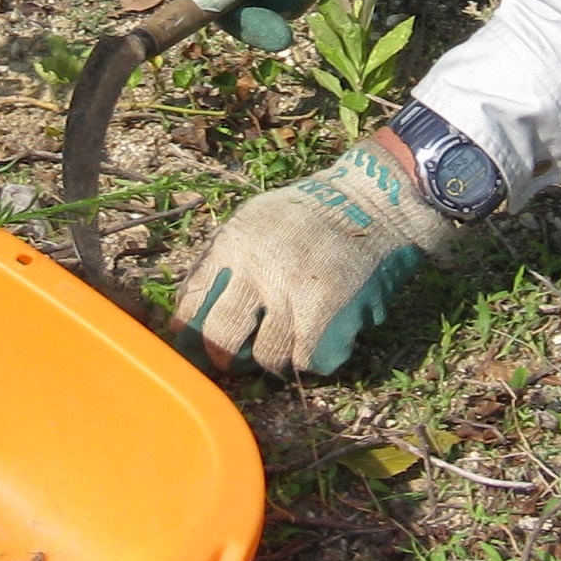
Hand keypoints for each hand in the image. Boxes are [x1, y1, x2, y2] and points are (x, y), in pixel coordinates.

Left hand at [172, 138, 456, 375]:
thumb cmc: (308, 214)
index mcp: (234, 243)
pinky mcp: (331, 312)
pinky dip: (311, 357)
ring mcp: (296, 293)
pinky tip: (316, 337)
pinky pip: (308, 361)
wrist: (372, 199)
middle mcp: (260, 269)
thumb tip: (192, 312)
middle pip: (221, 339)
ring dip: (274, 358)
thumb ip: (225, 259)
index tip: (193, 347)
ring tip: (284, 343)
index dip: (188, 333)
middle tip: (233, 361)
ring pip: (268, 358)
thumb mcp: (255, 219)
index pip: (194, 302)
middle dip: (224, 359)